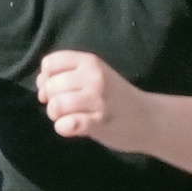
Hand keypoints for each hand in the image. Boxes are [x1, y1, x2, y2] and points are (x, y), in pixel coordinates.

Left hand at [36, 50, 153, 149]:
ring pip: (57, 105)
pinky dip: (64, 128)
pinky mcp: (100, 123)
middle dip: (50, 100)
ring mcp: (98, 100)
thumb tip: (40, 85)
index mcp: (89, 62)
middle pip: (51, 86)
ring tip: (67, 118)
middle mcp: (93, 78)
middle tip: (62, 108)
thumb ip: (69, 74)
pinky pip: (68, 124)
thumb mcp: (95, 75)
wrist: (150, 120)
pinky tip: (72, 128)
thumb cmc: (117, 97)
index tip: (53, 90)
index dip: (44, 78)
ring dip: (56, 115)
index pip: (50, 63)